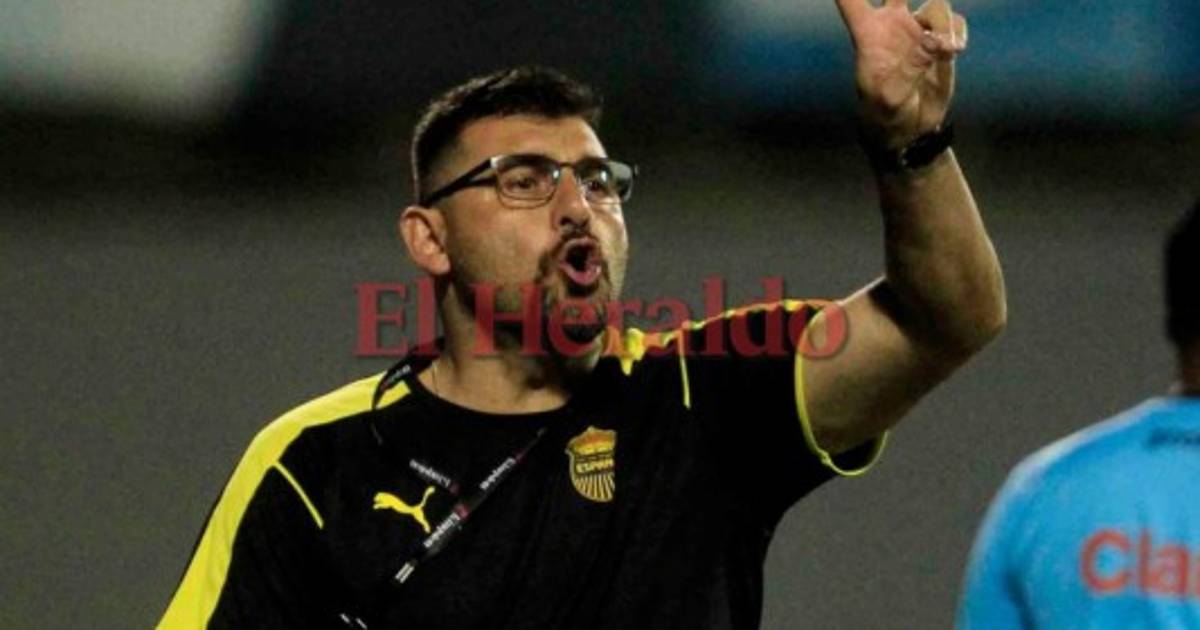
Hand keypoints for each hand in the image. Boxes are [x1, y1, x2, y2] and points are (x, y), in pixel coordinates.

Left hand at [834, 0, 966, 148]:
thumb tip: (934, 41)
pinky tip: (954, 54)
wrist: (909, 129)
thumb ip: (910, 68)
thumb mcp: (890, 98)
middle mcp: (891, 24)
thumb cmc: (885, 114)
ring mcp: (917, 29)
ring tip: (947, 52)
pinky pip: (954, 23)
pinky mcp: (941, 39)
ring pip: (935, 4)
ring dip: (943, 23)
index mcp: (868, 33)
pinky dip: (957, 34)